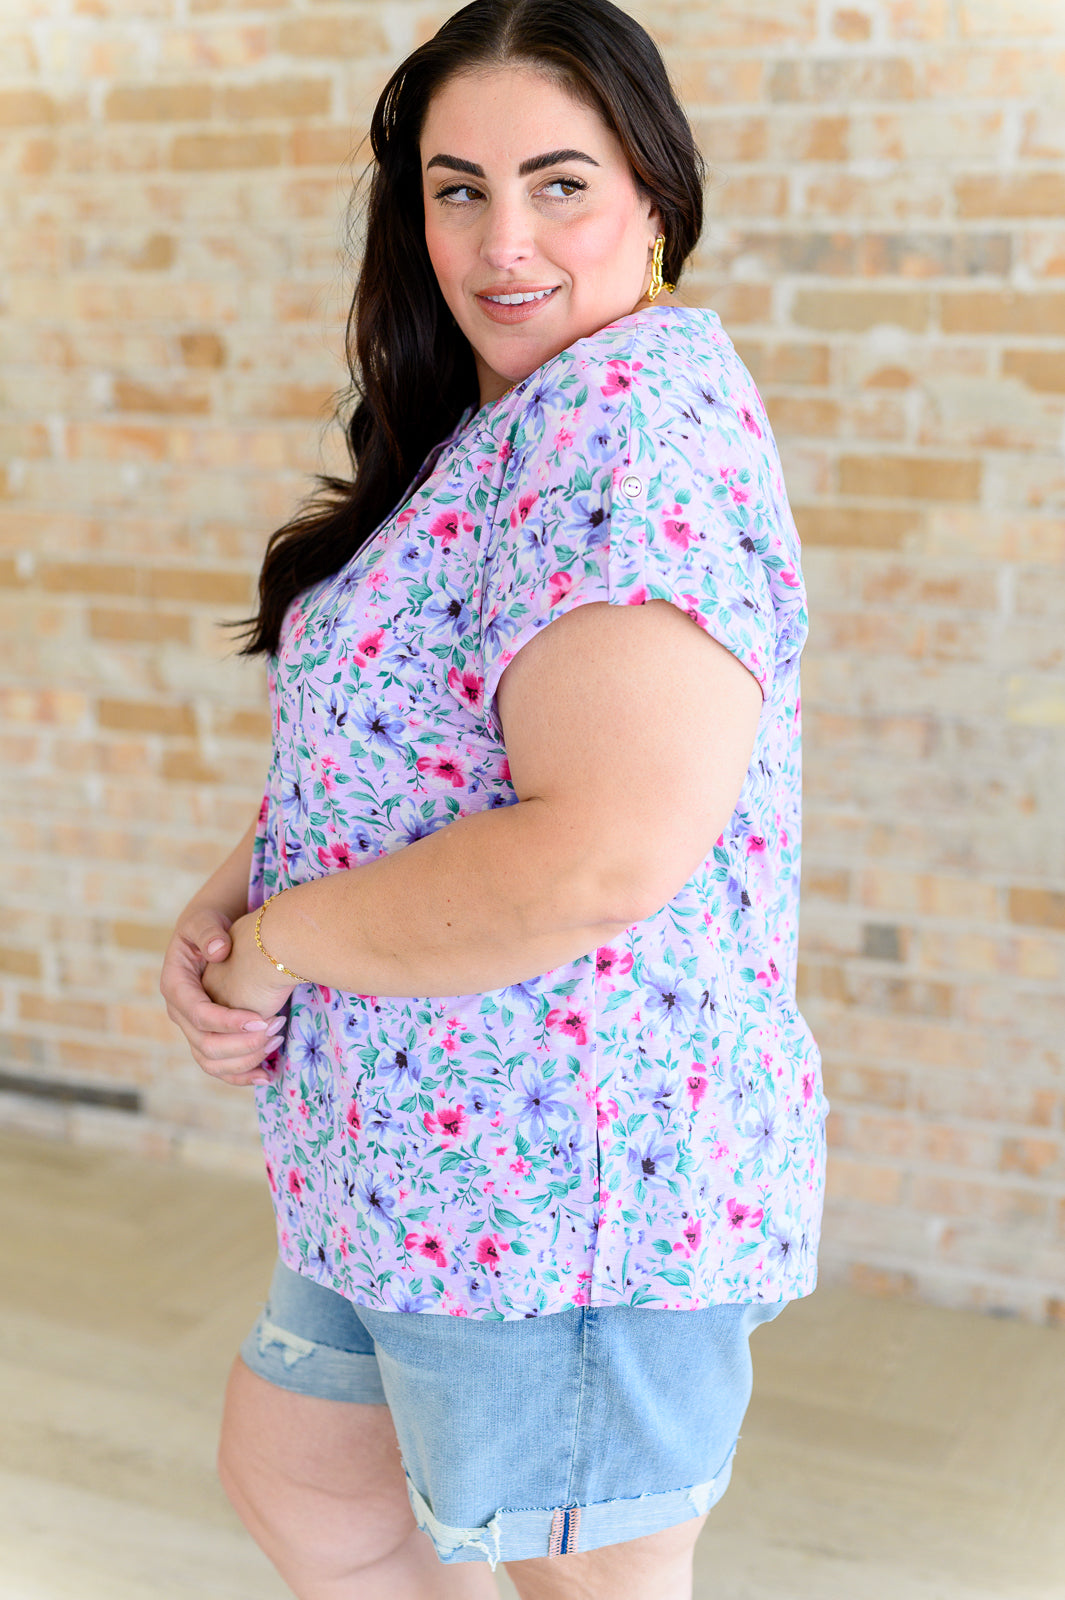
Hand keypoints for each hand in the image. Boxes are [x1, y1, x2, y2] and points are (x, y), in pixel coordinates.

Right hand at [160, 903, 289, 1087]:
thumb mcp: (204, 920)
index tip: (260, 1019)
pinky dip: (242, 1075)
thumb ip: (209, 932)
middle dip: (243, 1042)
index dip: (228, 1021)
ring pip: (212, 1062)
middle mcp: (180, 1013)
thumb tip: (218, 950)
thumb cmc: (207, 926)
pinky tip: (268, 1075)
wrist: (208, 938)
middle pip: (205, 1044)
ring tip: (277, 1041)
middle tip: (277, 1028)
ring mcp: (192, 1028)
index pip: (198, 1014)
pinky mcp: (207, 1037)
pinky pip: (220, 1067)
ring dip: (245, 1059)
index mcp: (175, 986)